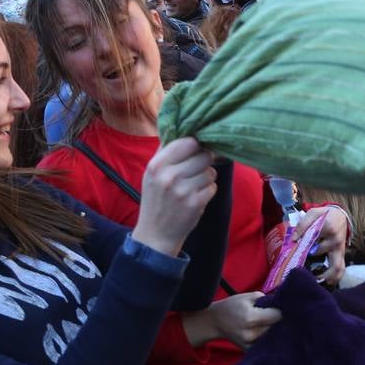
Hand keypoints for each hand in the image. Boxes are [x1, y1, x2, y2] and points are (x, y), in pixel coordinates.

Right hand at [131, 137, 216, 256]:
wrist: (155, 234)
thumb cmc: (156, 199)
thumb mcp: (152, 174)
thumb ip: (167, 152)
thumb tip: (188, 130)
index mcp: (156, 165)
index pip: (187, 142)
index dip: (197, 145)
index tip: (198, 150)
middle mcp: (168, 176)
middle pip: (203, 155)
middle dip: (205, 162)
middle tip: (196, 171)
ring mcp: (182, 190)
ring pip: (210, 172)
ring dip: (207, 178)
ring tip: (193, 186)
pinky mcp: (195, 203)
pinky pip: (213, 187)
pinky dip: (208, 191)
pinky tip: (196, 197)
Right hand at [183, 292, 281, 349]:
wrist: (215, 322)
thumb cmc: (232, 306)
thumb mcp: (248, 296)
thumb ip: (267, 300)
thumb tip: (282, 305)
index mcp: (250, 318)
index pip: (277, 316)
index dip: (280, 311)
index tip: (279, 308)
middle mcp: (251, 334)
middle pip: (276, 328)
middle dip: (278, 321)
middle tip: (274, 315)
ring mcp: (250, 345)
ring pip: (272, 337)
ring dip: (274, 330)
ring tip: (269, 323)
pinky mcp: (249, 351)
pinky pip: (265, 344)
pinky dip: (267, 338)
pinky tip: (264, 331)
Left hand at [297, 206, 347, 285]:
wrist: (340, 215)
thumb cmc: (324, 215)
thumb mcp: (313, 213)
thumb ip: (303, 224)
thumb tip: (294, 239)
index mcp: (328, 229)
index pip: (314, 242)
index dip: (303, 249)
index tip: (294, 253)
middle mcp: (336, 241)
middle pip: (329, 260)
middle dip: (318, 271)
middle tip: (305, 275)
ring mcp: (340, 249)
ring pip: (338, 268)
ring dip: (328, 277)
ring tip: (316, 282)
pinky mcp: (342, 254)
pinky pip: (341, 268)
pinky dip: (334, 277)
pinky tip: (326, 282)